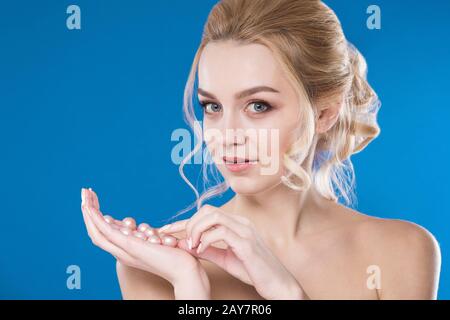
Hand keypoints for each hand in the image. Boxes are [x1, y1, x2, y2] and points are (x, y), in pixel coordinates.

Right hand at [80, 187, 209, 298]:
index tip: (94, 199)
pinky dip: (96, 219)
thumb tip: (138, 227)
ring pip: (96, 231)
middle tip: (84, 192)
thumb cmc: (174, 255)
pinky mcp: (129, 247)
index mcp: (125, 249)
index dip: (96, 216)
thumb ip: (143, 235)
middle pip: (95, 231)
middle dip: (88, 211)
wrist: (184, 269)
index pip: (104, 232)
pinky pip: (106, 232)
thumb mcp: (154, 241)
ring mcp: (123, 250)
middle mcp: (120, 252)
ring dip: (88, 212)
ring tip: (84, 194)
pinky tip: (90, 207)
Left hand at [159, 204, 308, 299]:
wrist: (277, 283)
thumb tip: (187, 245)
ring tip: (192, 245)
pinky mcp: (247, 244)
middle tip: (184, 242)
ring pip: (213, 216)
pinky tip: (201, 250)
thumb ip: (208, 250)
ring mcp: (245, 231)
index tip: (167, 230)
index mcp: (237, 224)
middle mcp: (241, 223)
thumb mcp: (226, 258)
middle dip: (190, 223)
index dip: (184, 220)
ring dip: (197, 229)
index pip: (206, 214)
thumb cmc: (254, 271)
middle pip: (208, 210)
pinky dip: (206, 240)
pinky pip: (221, 232)